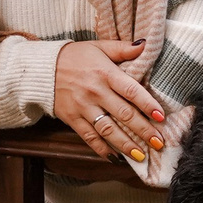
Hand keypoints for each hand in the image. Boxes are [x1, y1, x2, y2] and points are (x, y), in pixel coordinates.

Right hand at [53, 39, 167, 164]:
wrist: (42, 68)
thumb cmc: (75, 56)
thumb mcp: (99, 46)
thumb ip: (122, 48)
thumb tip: (145, 45)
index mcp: (106, 73)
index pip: (131, 91)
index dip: (147, 104)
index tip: (161, 117)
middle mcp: (95, 92)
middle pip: (123, 114)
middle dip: (143, 130)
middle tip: (158, 143)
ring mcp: (83, 107)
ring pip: (108, 129)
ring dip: (125, 144)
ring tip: (141, 156)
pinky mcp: (72, 118)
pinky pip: (89, 136)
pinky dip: (101, 148)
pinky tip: (114, 157)